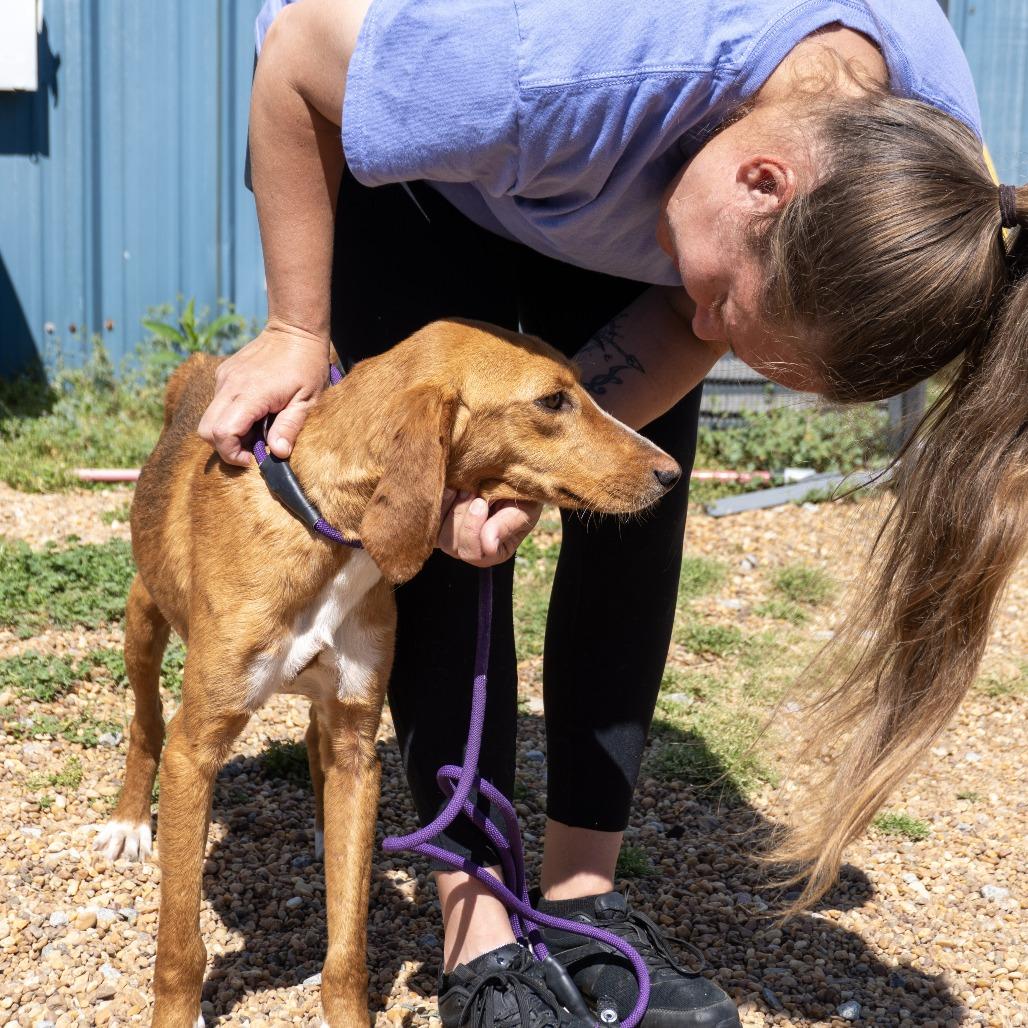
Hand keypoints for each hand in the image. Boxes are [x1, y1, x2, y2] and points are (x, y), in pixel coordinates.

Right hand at [198, 324, 330, 466]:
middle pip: (206, 430)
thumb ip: (289, 427)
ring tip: (258, 427)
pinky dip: (230, 415)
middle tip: (253, 447)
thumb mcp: (307, 401)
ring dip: (229, 431)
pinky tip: (255, 412)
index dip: (233, 453)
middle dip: (225, 446)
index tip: (253, 458)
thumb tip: (277, 453)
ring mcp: (224, 377)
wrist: (295, 330)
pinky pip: (217, 403)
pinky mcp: (224, 373)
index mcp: (251, 393)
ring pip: (209, 418)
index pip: (222, 433)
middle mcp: (230, 384)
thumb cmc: (307, 365)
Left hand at [438, 491, 542, 566]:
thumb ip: (507, 525)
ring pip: (439, 536)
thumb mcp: (524, 509)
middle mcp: (471, 550)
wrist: (509, 476)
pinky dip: (437, 503)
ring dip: (449, 509)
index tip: (481, 501)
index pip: (474, 554)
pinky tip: (449, 487)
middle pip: (453, 547)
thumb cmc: (523, 496)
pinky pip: (429, 522)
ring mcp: (453, 538)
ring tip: (462, 488)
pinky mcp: (439, 523)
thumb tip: (488, 544)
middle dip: (461, 515)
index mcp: (494, 552)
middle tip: (471, 491)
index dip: (473, 529)